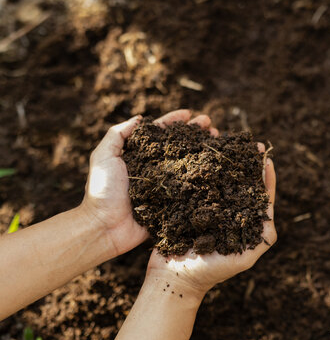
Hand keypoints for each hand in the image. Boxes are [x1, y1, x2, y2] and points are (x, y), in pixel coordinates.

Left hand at [81, 109, 215, 256]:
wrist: (105, 226)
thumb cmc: (102, 191)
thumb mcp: (103, 157)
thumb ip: (118, 134)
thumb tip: (140, 117)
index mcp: (139, 155)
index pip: (160, 133)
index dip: (174, 121)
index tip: (189, 113)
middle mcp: (154, 168)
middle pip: (178, 146)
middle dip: (195, 134)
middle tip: (211, 125)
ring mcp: (165, 185)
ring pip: (188, 164)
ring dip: (202, 152)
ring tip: (217, 142)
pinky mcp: (172, 202)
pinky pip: (190, 188)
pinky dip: (202, 179)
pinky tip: (215, 169)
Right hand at [144, 116, 276, 299]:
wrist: (173, 278)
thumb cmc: (211, 272)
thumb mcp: (244, 258)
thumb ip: (262, 238)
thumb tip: (271, 211)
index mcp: (245, 225)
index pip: (259, 197)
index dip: (264, 177)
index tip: (266, 157)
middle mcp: (229, 214)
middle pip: (241, 184)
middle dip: (246, 164)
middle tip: (249, 144)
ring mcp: (209, 210)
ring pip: (220, 181)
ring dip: (225, 163)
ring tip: (228, 143)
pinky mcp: (189, 207)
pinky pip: (199, 186)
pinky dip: (203, 170)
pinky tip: (204, 155)